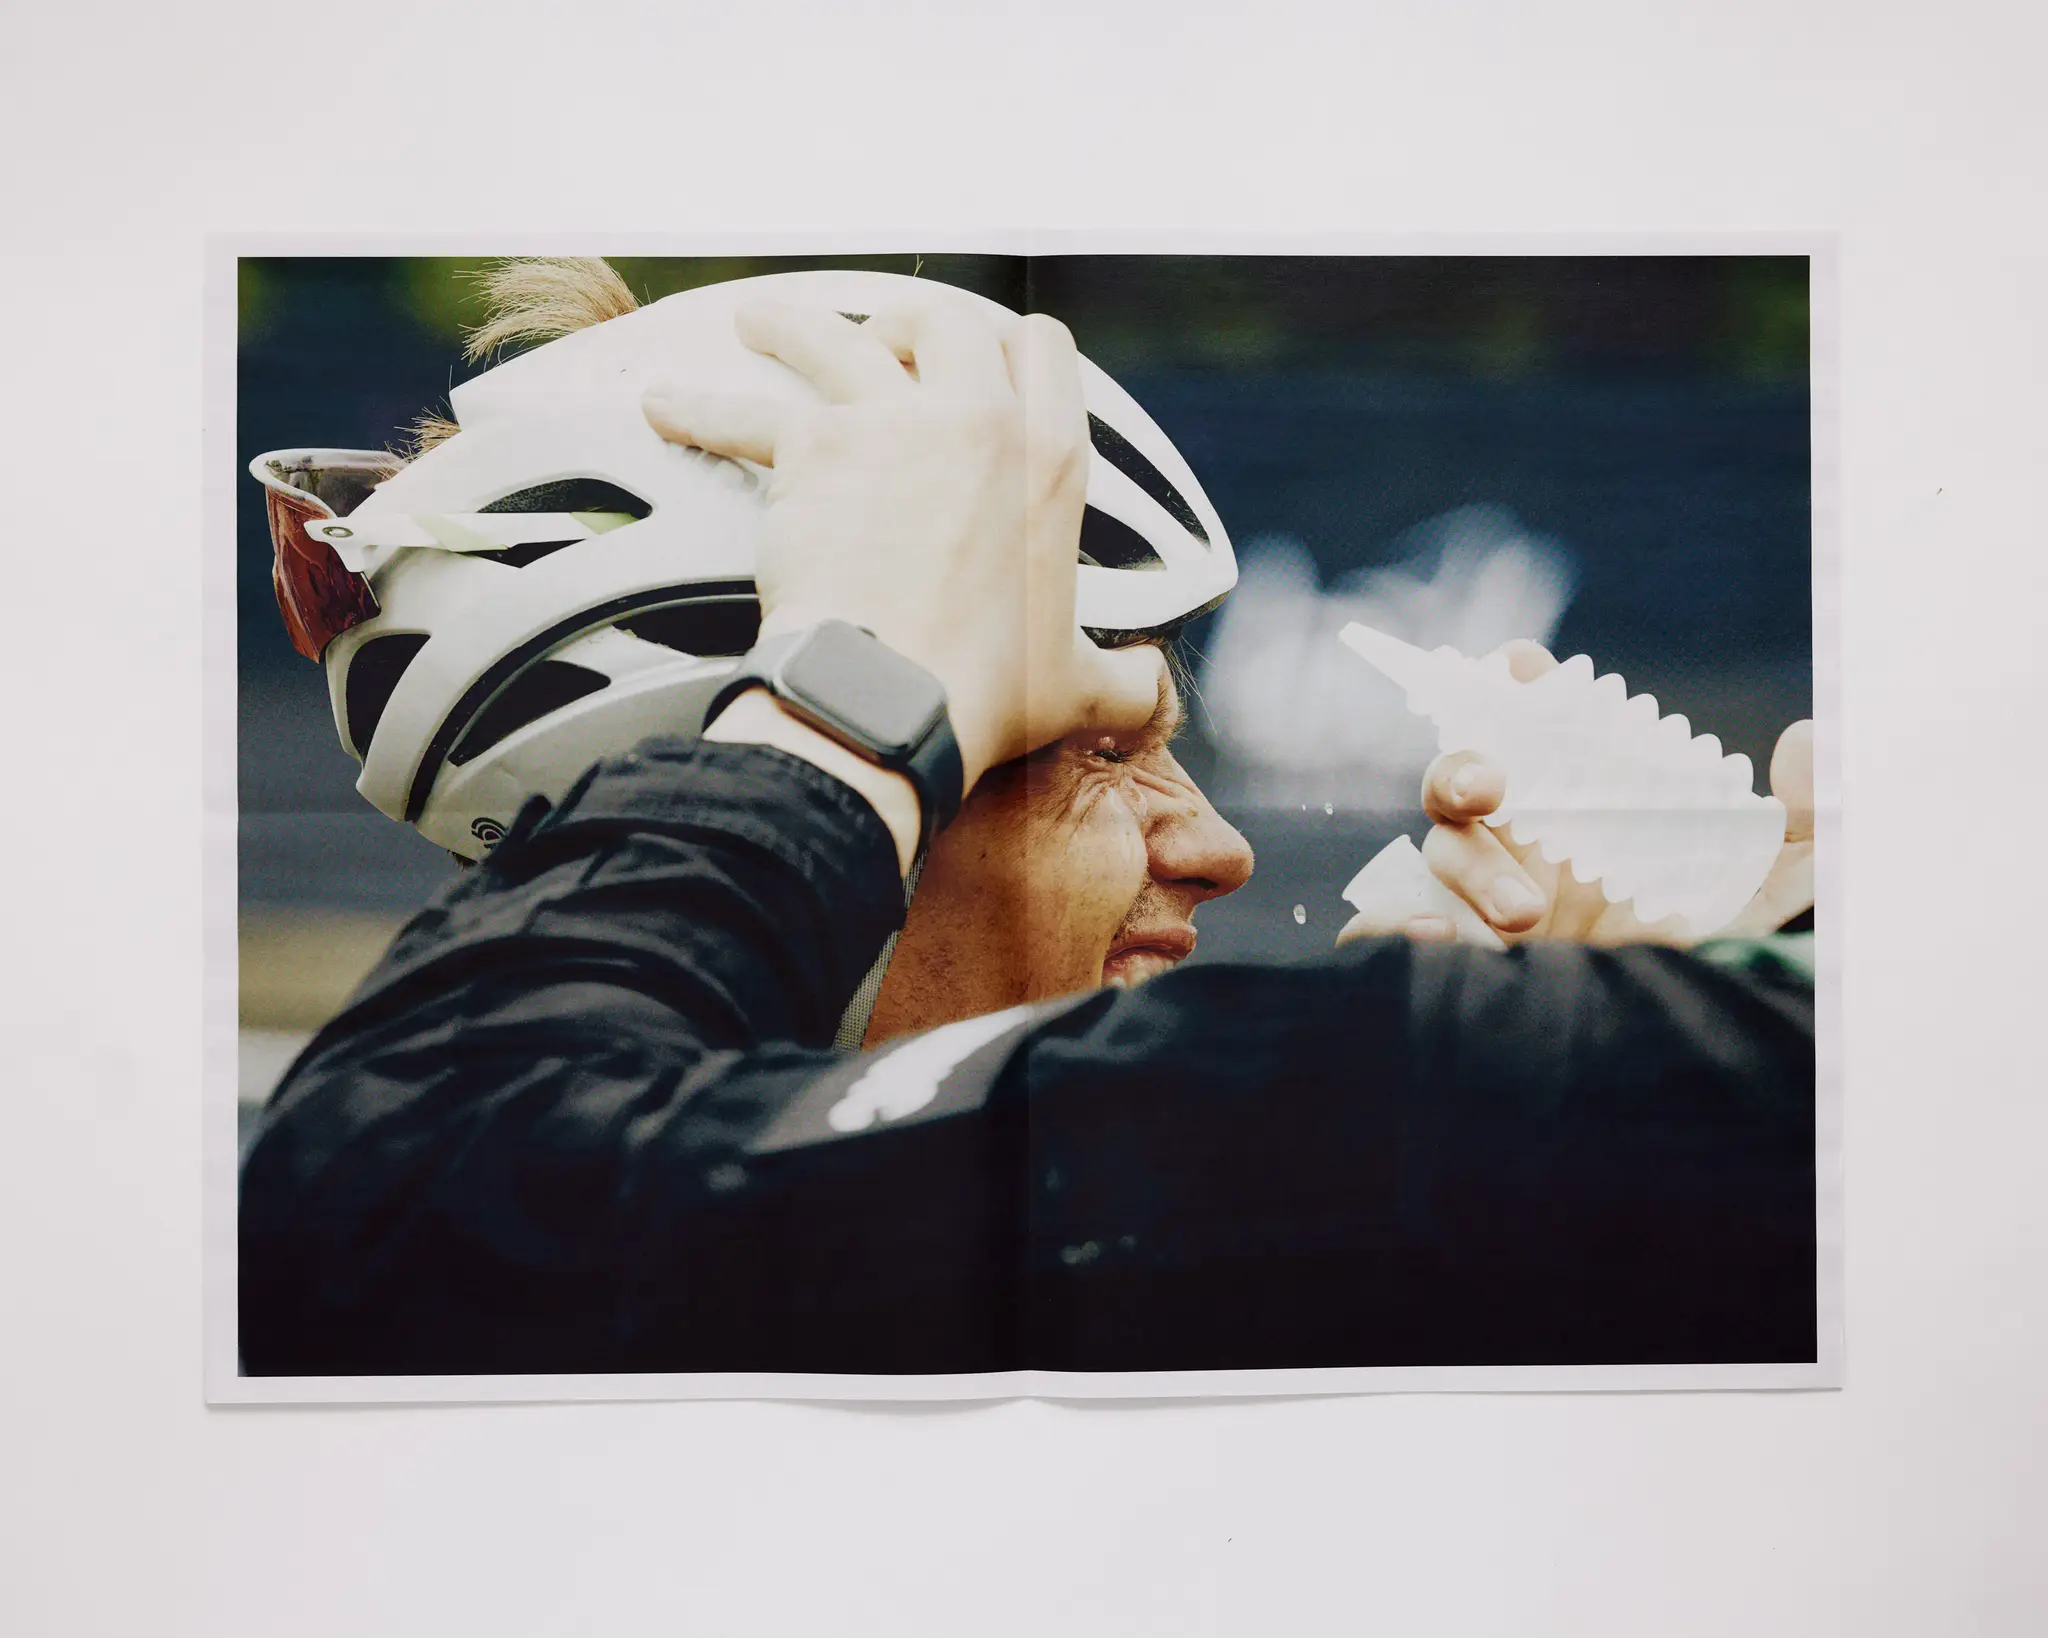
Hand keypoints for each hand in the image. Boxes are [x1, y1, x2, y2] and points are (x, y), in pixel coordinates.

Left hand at [643, 297, 1164, 794]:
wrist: (894, 698)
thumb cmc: (987, 695)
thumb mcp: (1080, 688)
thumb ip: (1125, 682)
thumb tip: (1154, 700)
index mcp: (1052, 459)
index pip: (1046, 349)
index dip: (1012, 343)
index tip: (984, 354)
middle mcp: (978, 418)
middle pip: (944, 320)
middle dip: (909, 320)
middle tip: (880, 335)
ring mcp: (892, 422)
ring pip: (835, 335)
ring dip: (792, 324)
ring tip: (758, 321)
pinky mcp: (812, 446)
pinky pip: (744, 412)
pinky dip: (697, 408)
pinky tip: (663, 405)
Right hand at [1338, 640, 1815, 948]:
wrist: (1690, 1062)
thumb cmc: (1726, 963)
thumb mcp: (1780, 890)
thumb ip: (1810, 816)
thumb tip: (1809, 739)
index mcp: (1584, 805)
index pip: (1537, 726)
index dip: (1518, 687)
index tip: (1519, 667)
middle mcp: (1525, 842)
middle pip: (1459, 779)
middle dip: (1461, 770)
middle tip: (1490, 788)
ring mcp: (1486, 903)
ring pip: (1439, 855)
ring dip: (1469, 871)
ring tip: (1521, 917)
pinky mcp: (1462, 962)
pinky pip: (1400, 930)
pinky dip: (1396, 928)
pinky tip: (1428, 941)